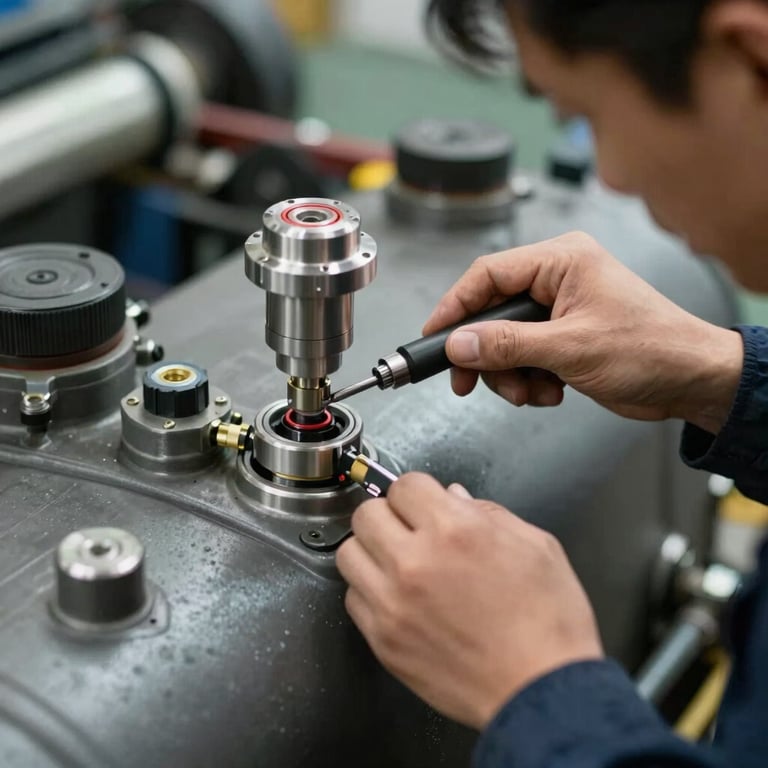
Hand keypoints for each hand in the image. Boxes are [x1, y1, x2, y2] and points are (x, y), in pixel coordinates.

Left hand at [336, 473, 602, 729]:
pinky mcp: (383, 640)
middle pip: (366, 513)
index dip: (419, 492)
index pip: (404, 485)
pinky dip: (370, 591)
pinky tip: (398, 597)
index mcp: (455, 530)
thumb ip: (489, 512)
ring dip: (372, 551)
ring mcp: (392, 603)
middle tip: (409, 529)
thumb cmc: (548, 622)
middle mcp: (414, 562)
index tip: (426, 504)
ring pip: (349, 553)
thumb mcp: (536, 547)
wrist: (540, 691)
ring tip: (397, 562)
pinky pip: (353, 598)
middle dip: (389, 515)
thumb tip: (453, 496)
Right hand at [423, 232, 742, 433]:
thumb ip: (508, 345)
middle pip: (492, 312)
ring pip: (504, 341)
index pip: (487, 275)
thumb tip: (460, 343)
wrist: (692, 381)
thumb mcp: (570, 348)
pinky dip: (529, 379)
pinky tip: (551, 391)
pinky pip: (524, 356)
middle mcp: (558, 279)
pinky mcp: (563, 336)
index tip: (434, 335)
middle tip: (470, 382)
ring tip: (531, 392)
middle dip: (485, 354)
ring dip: (510, 373)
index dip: (455, 307)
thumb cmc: (652, 349)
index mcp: (562, 261)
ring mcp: (560, 309)